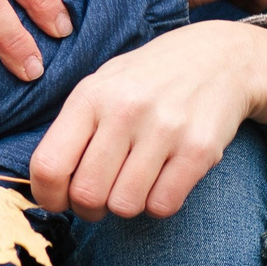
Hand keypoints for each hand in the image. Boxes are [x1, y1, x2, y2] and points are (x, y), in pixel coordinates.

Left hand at [28, 21, 266, 220]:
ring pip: (125, 206)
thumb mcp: (103, 86)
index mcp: (91, 95)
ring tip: (135, 181)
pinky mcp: (200, 149)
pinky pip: (163, 205)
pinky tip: (163, 179)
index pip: (49, 165)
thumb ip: (73, 130)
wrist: (221, 58)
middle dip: (89, 207)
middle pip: (87, 194)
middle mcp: (125, 109)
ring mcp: (165, 129)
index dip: (48, 196)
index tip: (59, 200)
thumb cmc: (149, 79)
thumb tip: (46, 186)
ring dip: (127, 204)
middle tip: (101, 197)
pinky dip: (159, 203)